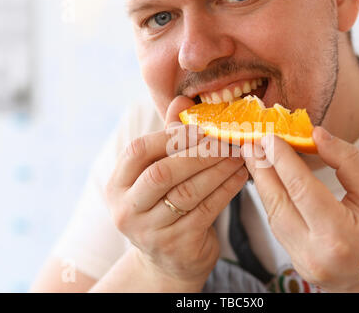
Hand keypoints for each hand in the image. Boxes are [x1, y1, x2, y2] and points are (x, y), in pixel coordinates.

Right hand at [105, 96, 247, 291]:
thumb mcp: (158, 174)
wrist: (168, 259)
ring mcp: (150, 231)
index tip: (201, 128)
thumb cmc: (164, 206)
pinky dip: (227, 189)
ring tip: (238, 154)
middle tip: (226, 140)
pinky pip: (207, 210)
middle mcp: (127, 210)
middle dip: (199, 152)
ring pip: (188, 192)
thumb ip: (168, 137)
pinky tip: (240, 175)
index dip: (171, 136)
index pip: (138, 151)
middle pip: (163, 172)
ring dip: (218, 168)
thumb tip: (182, 98)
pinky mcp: (178, 245)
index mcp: (118, 185)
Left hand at [242, 127, 358, 291]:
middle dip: (262, 170)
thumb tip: (317, 135)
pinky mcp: (300, 266)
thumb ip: (346, 160)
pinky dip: (275, 204)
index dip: (281, 158)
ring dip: (264, 186)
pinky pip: (280, 230)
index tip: (269, 137)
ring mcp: (304, 263)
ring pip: (273, 217)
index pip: (299, 187)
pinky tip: (273, 186)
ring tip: (258, 160)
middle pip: (277, 203)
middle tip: (252, 144)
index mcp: (337, 235)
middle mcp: (314, 253)